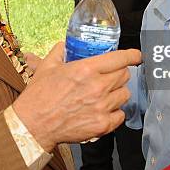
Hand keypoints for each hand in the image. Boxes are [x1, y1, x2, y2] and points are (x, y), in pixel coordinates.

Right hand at [13, 44, 140, 151]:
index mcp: (86, 69)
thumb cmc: (39, 96)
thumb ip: (60, 51)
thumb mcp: (47, 67)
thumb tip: (66, 44)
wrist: (33, 125)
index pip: (120, 58)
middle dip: (119, 73)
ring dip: (117, 92)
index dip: (132, 55)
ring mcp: (101, 107)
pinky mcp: (102, 125)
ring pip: (125, 94)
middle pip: (125, 75)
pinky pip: (121, 115)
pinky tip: (104, 110)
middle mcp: (97, 87)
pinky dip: (115, 112)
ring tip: (105, 94)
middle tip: (110, 76)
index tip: (136, 56)